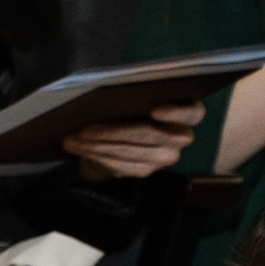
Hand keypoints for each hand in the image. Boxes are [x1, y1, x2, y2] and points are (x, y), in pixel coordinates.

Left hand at [68, 102, 201, 180]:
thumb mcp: (133, 97)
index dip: (176, 112)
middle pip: (151, 135)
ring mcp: (165, 157)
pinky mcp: (146, 170)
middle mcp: (181, 137)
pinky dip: (97, 155)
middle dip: (115, 132)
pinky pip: (121, 166)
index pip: (193, 113)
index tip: (154, 109)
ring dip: (98, 145)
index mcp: (188, 112)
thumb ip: (134, 94)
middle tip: (85, 128)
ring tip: (73, 138)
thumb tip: (107, 95)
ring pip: (131, 152)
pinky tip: (78, 148)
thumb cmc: (131, 106)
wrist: (120, 135)